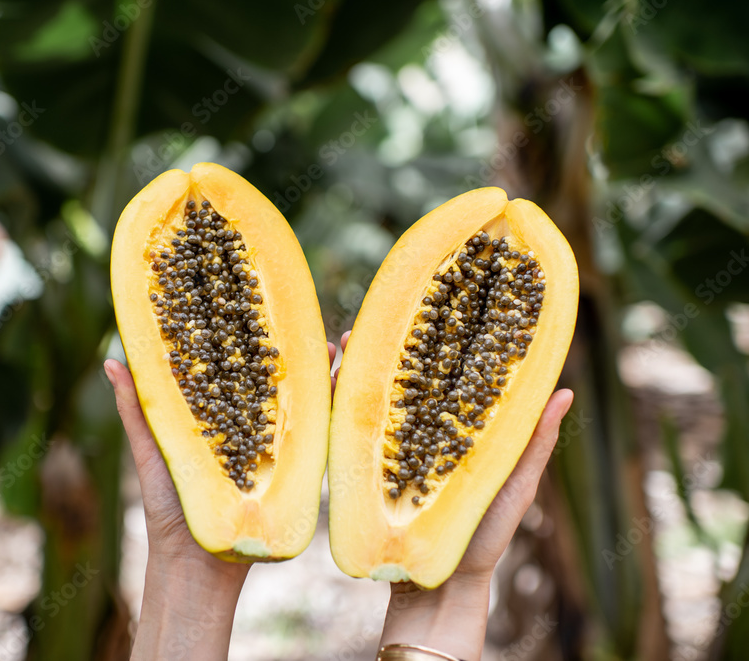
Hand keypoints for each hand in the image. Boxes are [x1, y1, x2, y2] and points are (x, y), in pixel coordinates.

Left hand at [105, 341, 336, 659]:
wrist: (194, 565)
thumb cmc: (167, 507)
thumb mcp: (151, 450)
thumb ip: (137, 408)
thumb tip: (111, 361)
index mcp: (222, 418)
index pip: (240, 370)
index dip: (252, 339)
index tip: (261, 306)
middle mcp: (254, 430)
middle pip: (280, 381)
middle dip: (299, 351)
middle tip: (314, 321)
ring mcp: (278, 451)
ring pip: (307, 404)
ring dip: (325, 375)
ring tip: (338, 345)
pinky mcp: (296, 474)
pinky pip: (321, 439)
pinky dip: (337, 414)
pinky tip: (349, 390)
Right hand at [332, 332, 573, 660]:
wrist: (443, 585)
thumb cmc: (488, 535)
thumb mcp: (516, 484)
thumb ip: (534, 441)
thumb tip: (563, 391)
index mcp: (457, 429)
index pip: (447, 376)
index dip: (442, 342)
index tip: (437, 306)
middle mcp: (421, 433)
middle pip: (404, 379)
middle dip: (388, 346)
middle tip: (377, 316)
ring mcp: (390, 451)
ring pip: (372, 398)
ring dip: (357, 369)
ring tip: (349, 340)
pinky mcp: (366, 471)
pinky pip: (348, 432)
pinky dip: (336, 405)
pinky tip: (328, 383)